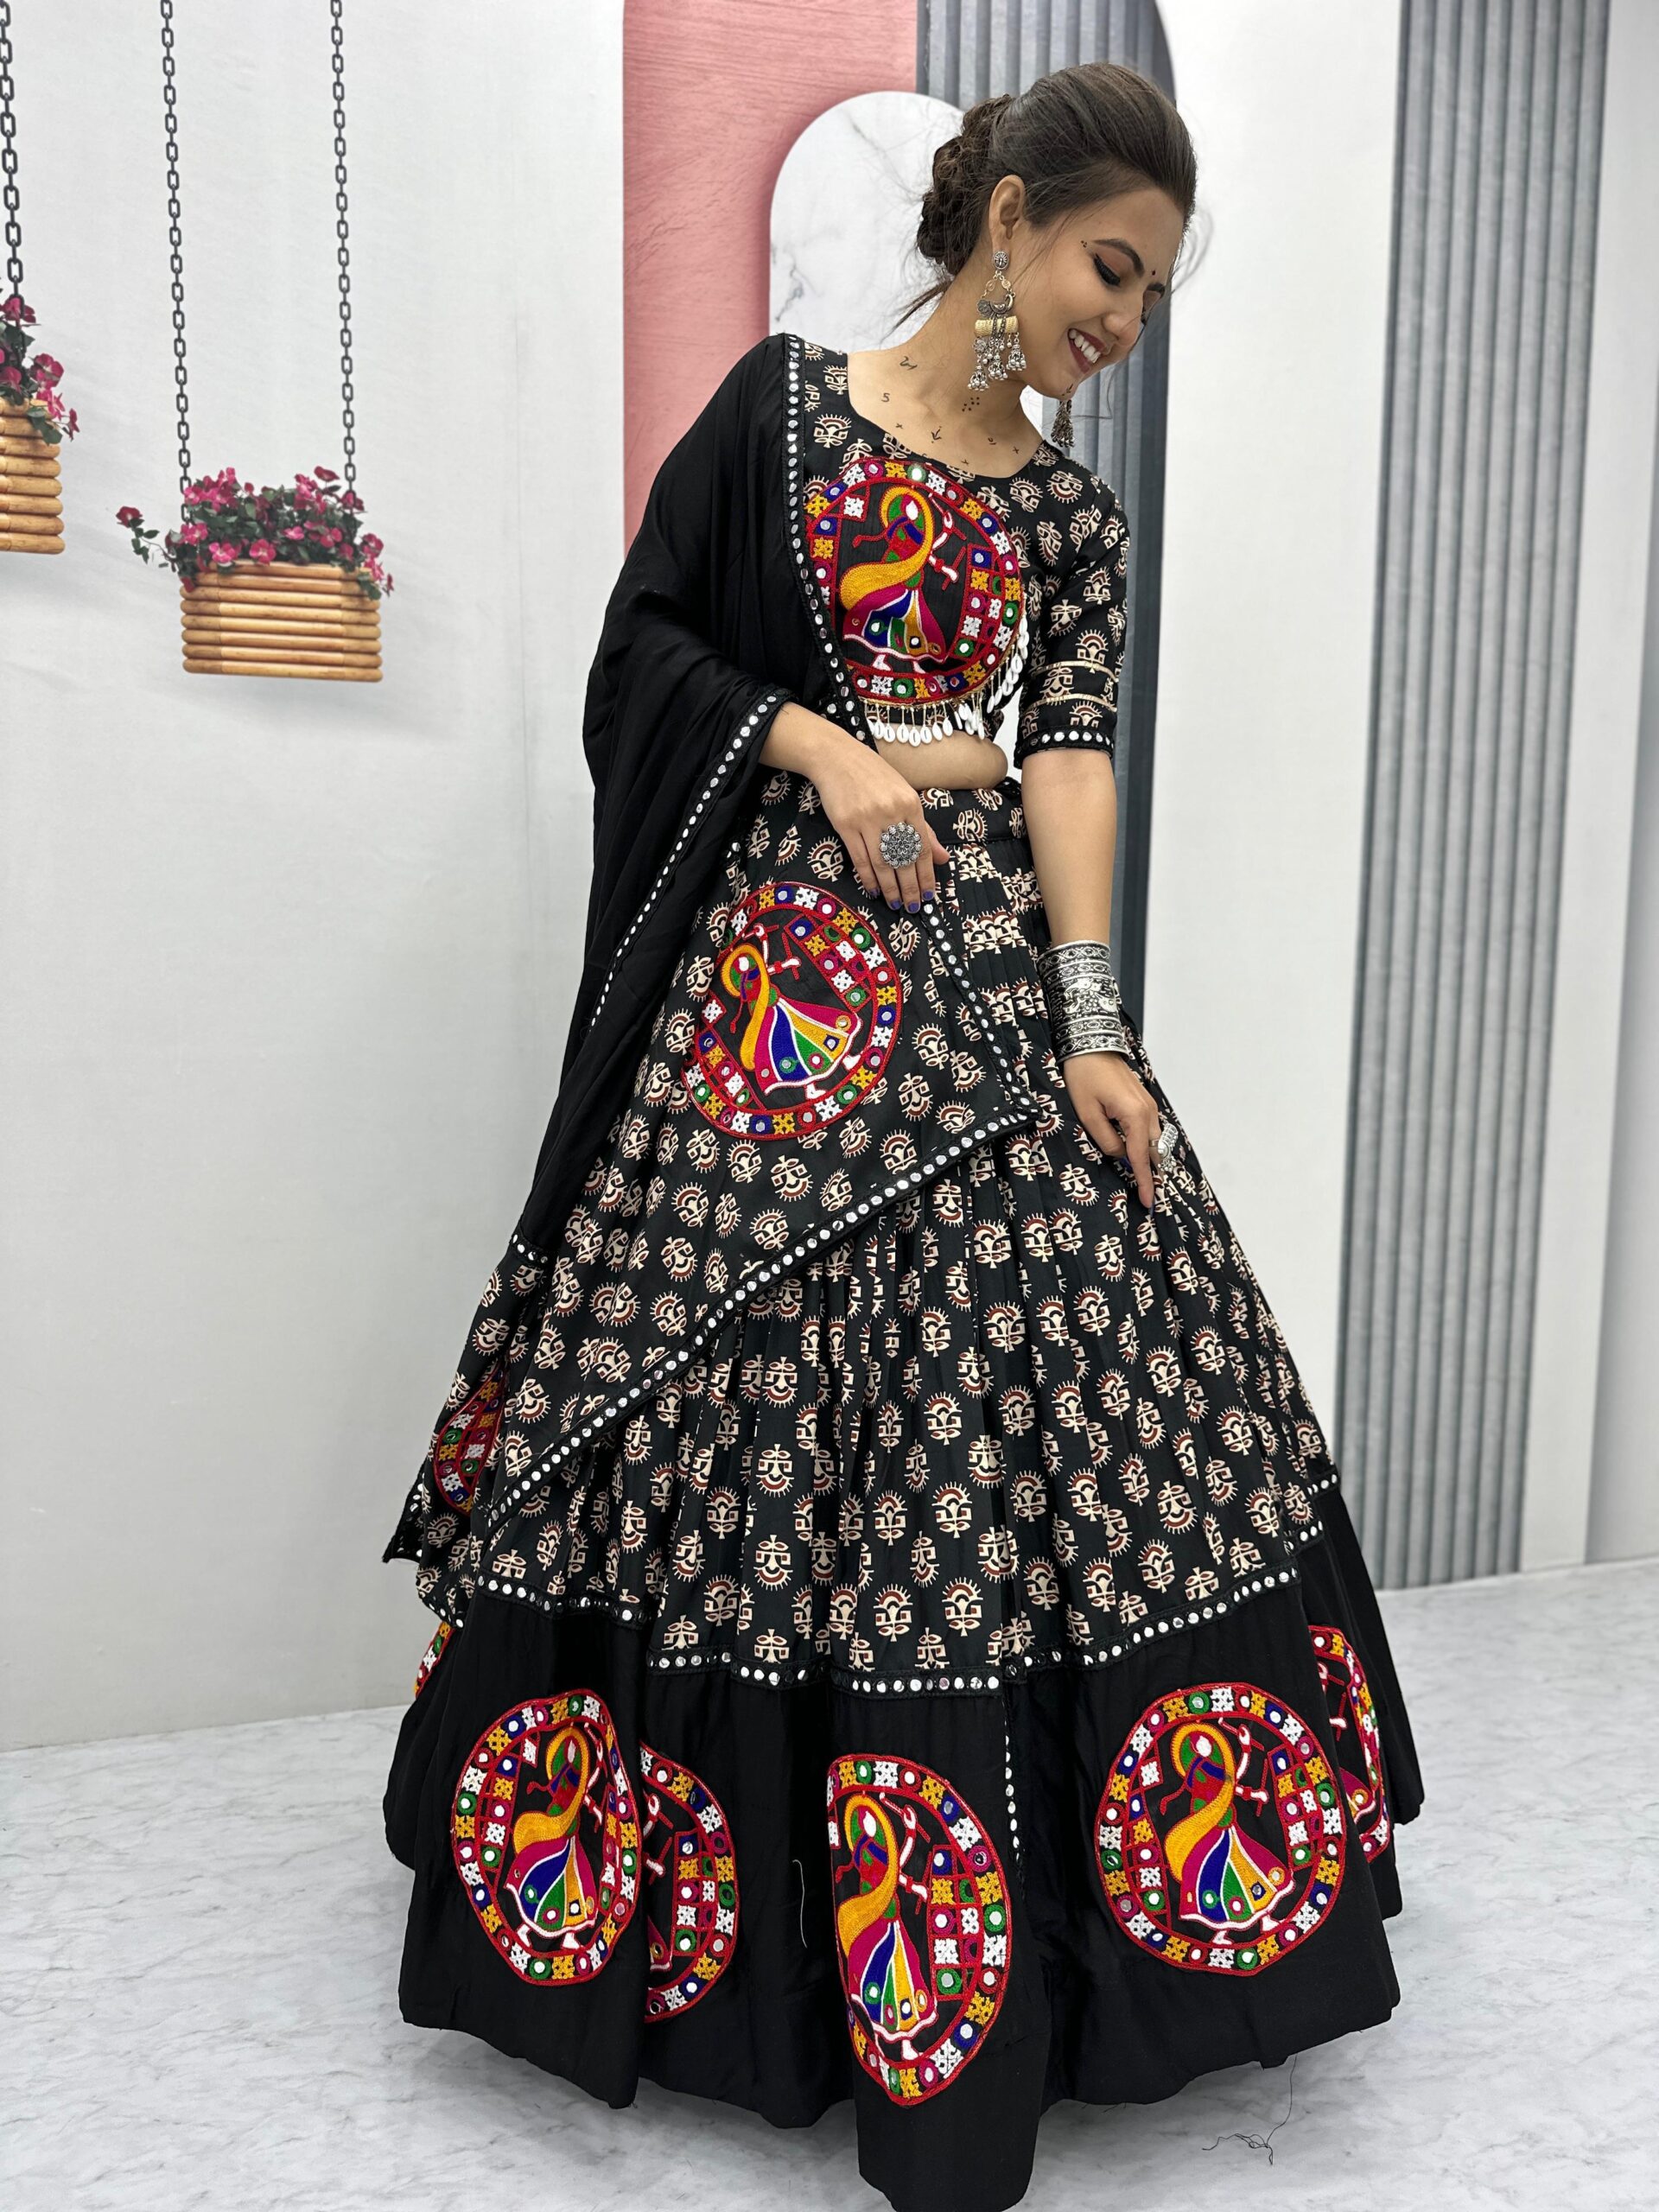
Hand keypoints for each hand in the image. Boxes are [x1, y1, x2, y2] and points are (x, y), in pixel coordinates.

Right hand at [807, 735, 953, 910]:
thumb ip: (923, 829)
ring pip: (882, 863)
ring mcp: (867, 819)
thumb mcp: (905, 796)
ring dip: (890, 887)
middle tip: (912, 906)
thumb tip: (942, 858)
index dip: (927, 875)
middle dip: (910, 887)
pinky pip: (860, 858)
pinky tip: (874, 889)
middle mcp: (891, 812)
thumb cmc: (874, 777)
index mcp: (911, 805)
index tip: (929, 894)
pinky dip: (868, 877)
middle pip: (904, 859)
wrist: (837, 758)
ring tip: (895, 903)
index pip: (922, 848)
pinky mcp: (846, 824)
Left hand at [1060, 1050, 1162, 1208]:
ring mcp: (1148, 1105)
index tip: (1148, 1202)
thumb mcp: (1087, 1114)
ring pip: (1152, 1141)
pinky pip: (1148, 1129)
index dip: (1145, 1182)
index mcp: (1135, 1116)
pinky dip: (1143, 1144)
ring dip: (1146, 1158)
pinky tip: (1133, 1152)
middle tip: (1145, 1196)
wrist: (1090, 1044)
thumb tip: (1120, 1155)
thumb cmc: (1084, 1075)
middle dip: (1150, 1173)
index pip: (1142, 1158)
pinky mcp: (1143, 1101)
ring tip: (1139, 1178)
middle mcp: (1148, 1111)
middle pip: (1154, 1151)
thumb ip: (1106, 1140)